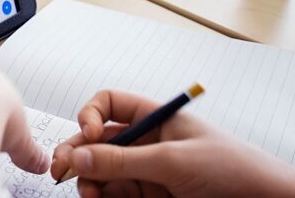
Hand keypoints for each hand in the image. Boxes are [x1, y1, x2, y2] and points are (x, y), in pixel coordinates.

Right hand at [51, 90, 294, 197]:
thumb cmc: (234, 171)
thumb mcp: (173, 161)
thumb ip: (122, 161)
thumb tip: (77, 156)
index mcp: (157, 118)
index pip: (110, 105)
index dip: (92, 115)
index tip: (88, 133)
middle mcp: (149, 143)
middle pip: (99, 142)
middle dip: (79, 153)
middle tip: (60, 169)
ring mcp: (149, 172)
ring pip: (103, 172)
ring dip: (88, 179)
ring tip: (87, 192)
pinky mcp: (151, 197)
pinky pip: (116, 194)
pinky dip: (101, 196)